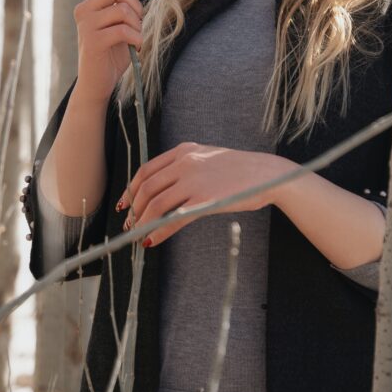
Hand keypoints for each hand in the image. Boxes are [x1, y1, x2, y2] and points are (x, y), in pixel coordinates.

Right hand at [72, 0, 155, 104]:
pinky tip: (136, 46)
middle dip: (136, 4)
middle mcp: (84, 9)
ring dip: (137, 24)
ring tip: (136, 37)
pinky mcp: (92, 42)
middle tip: (139, 21)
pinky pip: (123, 30)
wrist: (98, 82)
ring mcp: (86, 25)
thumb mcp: (123, 20)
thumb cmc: (113, 51)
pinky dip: (136, 38)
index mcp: (91, 0)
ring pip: (122, 9)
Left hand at [116, 142, 295, 246]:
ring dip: (143, 223)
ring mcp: (195, 181)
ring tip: (139, 235)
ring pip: (156, 205)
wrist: (266, 174)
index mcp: (184, 151)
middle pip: (147, 188)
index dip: (130, 189)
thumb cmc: (238, 169)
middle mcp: (185, 163)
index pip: (145, 170)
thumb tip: (161, 186)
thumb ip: (184, 165)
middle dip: (134, 209)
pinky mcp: (205, 200)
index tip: (125, 204)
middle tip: (130, 224)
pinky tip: (153, 240)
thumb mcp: (207, 157)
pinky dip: (159, 231)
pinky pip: (174, 219)